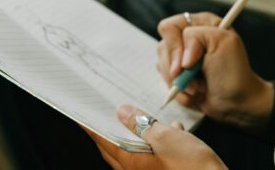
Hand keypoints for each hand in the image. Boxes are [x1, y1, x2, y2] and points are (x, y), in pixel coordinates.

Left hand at [86, 105, 226, 169]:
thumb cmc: (194, 169)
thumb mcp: (167, 138)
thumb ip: (143, 124)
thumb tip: (122, 112)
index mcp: (132, 165)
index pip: (104, 141)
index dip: (92, 126)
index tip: (81, 113)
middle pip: (116, 148)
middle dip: (113, 128)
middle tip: (107, 110)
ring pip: (136, 153)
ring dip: (138, 134)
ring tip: (143, 117)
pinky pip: (154, 158)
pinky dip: (158, 143)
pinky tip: (174, 131)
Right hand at [155, 12, 273, 131]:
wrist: (238, 101)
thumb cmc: (234, 71)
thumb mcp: (223, 42)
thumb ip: (197, 37)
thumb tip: (181, 59)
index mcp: (200, 24)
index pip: (170, 27)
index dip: (175, 46)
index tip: (188, 64)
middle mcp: (189, 38)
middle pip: (163, 48)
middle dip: (178, 70)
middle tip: (196, 81)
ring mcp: (182, 58)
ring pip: (162, 66)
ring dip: (181, 83)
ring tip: (200, 87)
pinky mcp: (179, 76)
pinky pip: (165, 83)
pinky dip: (180, 93)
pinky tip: (196, 93)